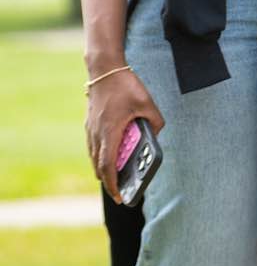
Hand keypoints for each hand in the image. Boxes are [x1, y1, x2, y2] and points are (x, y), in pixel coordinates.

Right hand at [86, 68, 163, 203]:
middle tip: (120, 192)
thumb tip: (156, 134)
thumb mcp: (147, 102)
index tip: (119, 196)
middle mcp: (96, 133)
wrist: (104, 69)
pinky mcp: (90, 124)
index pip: (108, 165)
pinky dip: (100, 156)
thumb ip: (154, 120)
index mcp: (110, 131)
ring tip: (116, 179)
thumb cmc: (125, 85)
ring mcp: (90, 129)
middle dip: (108, 181)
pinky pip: (93, 146)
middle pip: (99, 165)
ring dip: (103, 169)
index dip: (113, 183)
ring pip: (94, 156)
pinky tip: (109, 157)